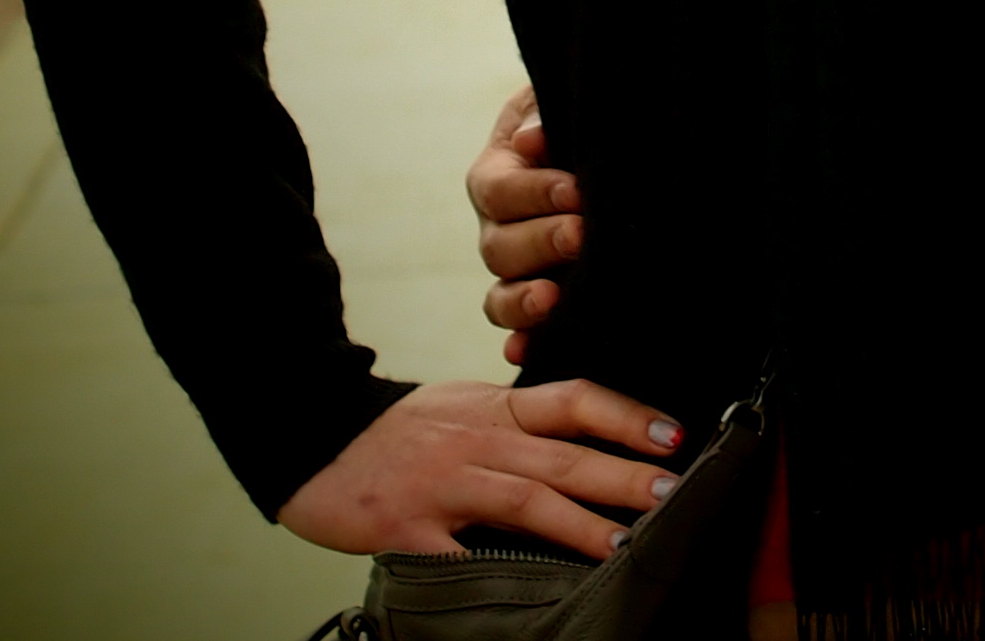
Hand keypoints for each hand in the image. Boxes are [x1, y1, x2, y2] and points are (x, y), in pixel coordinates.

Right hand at [275, 375, 686, 558]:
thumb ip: (516, 420)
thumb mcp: (464, 406)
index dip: (624, 415)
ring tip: (622, 541)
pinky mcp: (407, 527)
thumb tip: (583, 437)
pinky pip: (456, 553)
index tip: (671, 433)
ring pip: (522, 499)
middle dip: (620, 474)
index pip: (572, 400)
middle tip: (669, 489)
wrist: (313, 438)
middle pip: (560, 455)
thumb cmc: (397, 430)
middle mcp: (476, 440)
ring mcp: (442, 484)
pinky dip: (491, 567)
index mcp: (494, 408)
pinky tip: (527, 585)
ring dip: (578, 522)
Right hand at [470, 82, 579, 362]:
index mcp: (496, 179)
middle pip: (499, 248)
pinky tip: (525, 351)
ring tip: (552, 298)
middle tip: (580, 236)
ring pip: (500, 295)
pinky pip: (518, 330)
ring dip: (522, 300)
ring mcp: (514, 271)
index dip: (534, 193)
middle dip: (541, 242)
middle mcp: (498, 230)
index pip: (501, 191)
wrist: (599, 149)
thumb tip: (533, 140)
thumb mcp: (555, 103)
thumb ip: (540, 116)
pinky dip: (520, 342)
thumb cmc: (572, 121)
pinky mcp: (538, 301)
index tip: (575, 190)